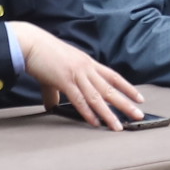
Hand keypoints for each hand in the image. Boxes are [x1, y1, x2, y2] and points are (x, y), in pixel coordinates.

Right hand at [14, 24, 142, 129]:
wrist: (30, 43)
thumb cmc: (43, 54)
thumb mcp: (57, 72)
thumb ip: (57, 91)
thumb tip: (54, 106)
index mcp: (87, 63)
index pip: (113, 76)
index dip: (127, 88)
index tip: (139, 97)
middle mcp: (86, 68)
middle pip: (110, 88)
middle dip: (126, 103)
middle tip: (139, 115)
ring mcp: (76, 74)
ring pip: (97, 97)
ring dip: (109, 113)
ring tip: (119, 126)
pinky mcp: (64, 80)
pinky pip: (79, 100)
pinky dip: (88, 113)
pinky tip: (96, 122)